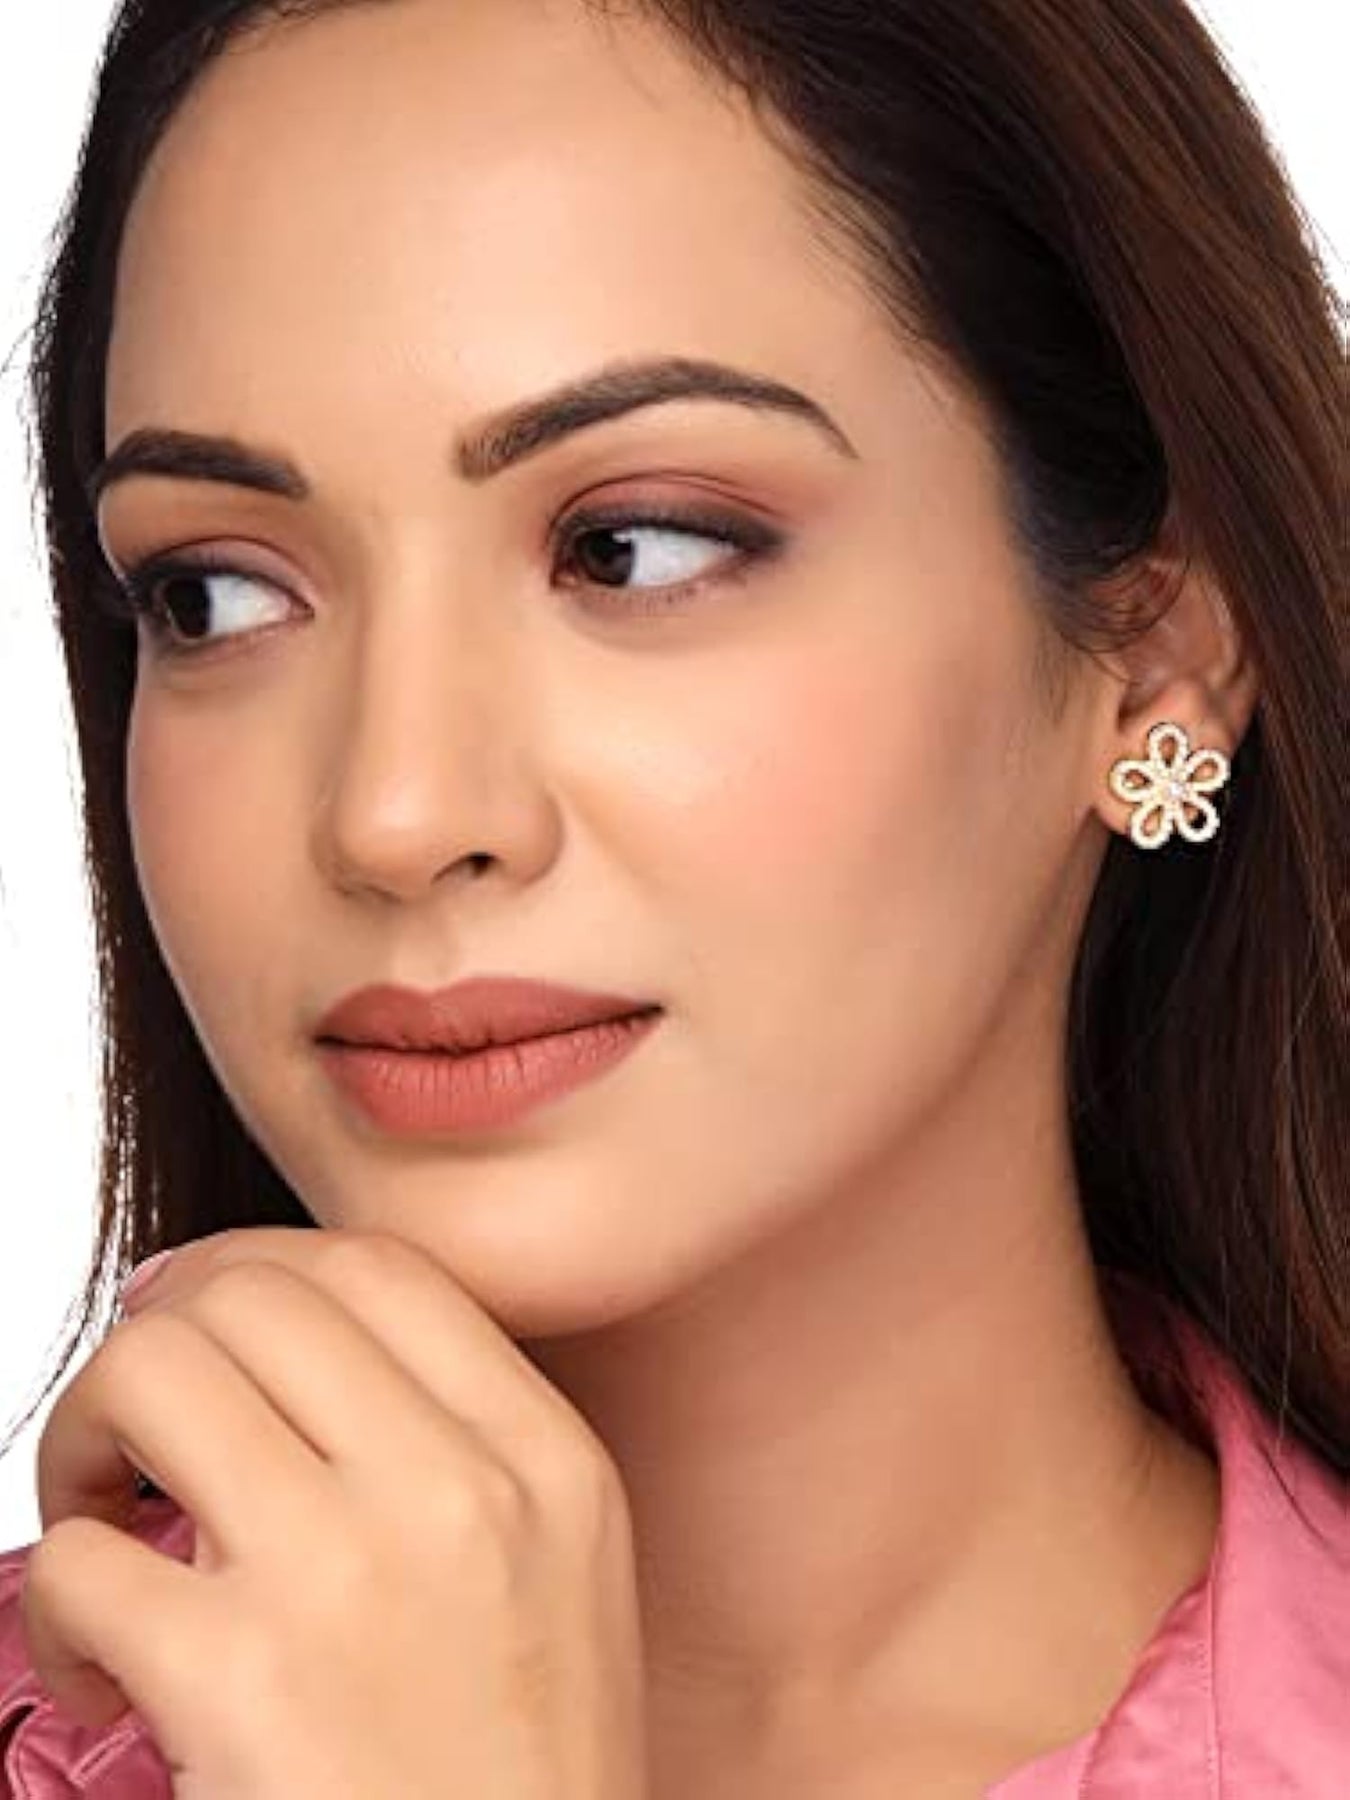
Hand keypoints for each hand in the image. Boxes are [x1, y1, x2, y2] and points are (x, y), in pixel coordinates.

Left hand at [21, 1227, 650, 1799]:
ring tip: (101, 1521)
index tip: (203, 1313)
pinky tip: (100, 1676)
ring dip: (82, 1437)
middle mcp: (458, 1490)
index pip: (378, 1266)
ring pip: (150, 1376)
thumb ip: (462, 1441)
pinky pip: (80, 1563)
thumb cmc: (522, 1779)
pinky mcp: (238, 1682)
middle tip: (131, 1425)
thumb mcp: (559, 1570)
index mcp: (546, 1458)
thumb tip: (280, 1339)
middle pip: (251, 1295)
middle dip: (155, 1336)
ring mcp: (348, 1576)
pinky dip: (56, 1610)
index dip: (259, 1264)